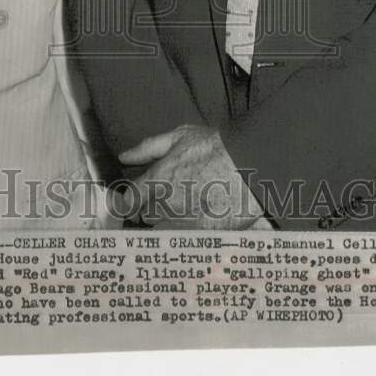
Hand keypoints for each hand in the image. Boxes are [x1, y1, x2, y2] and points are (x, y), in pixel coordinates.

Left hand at [118, 124, 267, 228]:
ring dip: (169, 220)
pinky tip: (198, 219)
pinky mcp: (203, 235)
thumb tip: (124, 157)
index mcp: (157, 181)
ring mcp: (185, 222)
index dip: (130, 201)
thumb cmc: (215, 147)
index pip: (129, 201)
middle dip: (151, 208)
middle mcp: (166, 205)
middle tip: (166, 197)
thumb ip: (148, 149)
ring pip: (165, 228)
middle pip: (145, 216)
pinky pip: (186, 238)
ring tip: (186, 208)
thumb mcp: (179, 137)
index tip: (135, 200)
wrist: (252, 165)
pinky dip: (188, 231)